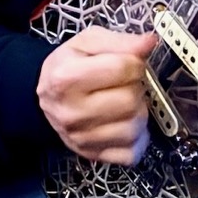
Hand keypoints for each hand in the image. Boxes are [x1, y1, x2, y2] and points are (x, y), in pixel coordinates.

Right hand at [36, 25, 155, 164]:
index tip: (127, 63)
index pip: (124, 68)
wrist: (48, 98)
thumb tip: (149, 43)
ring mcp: (82, 138)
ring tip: (123, 102)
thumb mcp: (87, 42)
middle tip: (124, 84)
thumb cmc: (68, 67)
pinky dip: (136, 138)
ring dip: (138, 112)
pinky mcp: (94, 155)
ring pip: (134, 128)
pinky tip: (123, 122)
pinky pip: (133, 152)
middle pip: (130, 100)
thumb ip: (120, 41)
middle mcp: (71, 112)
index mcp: (66, 78)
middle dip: (135, 87)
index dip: (134, 62)